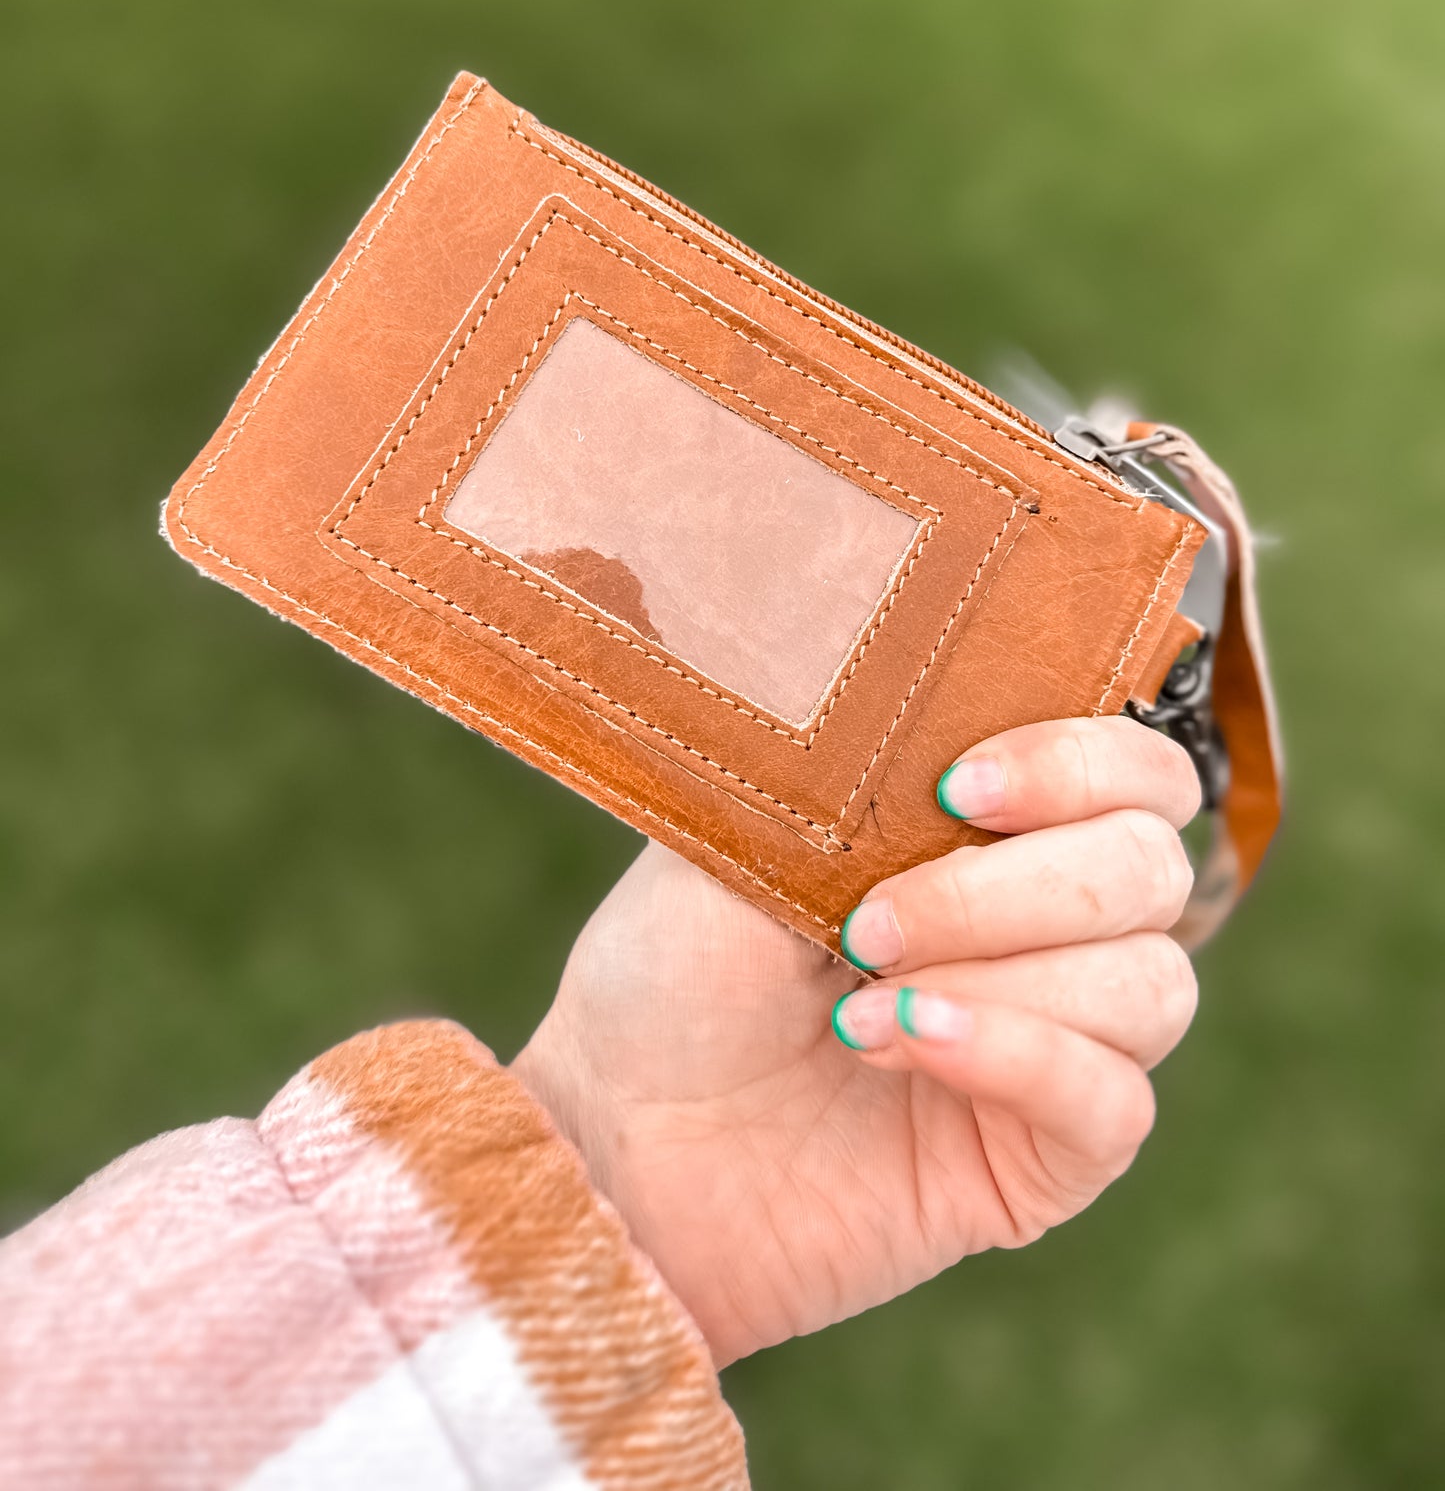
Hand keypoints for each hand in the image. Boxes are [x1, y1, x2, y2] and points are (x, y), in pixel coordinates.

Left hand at [513, 717, 1200, 1366]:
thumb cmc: (675, 972)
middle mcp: (1050, 928)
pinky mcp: (1049, 1157)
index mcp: (996, 831)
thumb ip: (876, 781)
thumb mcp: (754, 836)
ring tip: (858, 1008)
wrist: (620, 1137)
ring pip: (1153, 984)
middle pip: (1150, 868)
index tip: (958, 788)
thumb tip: (956, 735)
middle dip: (1010, 888)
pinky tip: (909, 1044)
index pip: (1135, 772)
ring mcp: (1060, 1041)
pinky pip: (1114, 1101)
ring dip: (1003, 979)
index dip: (1082, 763)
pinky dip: (1019, 1058)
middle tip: (867, 924)